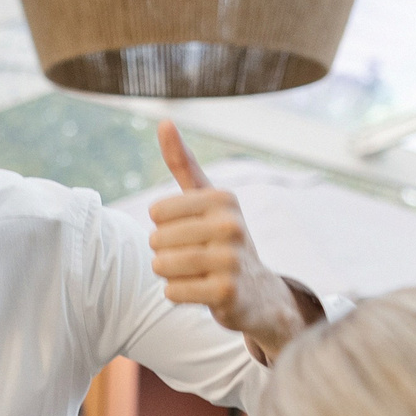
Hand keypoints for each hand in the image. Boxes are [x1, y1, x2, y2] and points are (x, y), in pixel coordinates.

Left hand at [146, 122, 303, 359]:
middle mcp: (231, 226)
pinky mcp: (226, 293)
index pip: (157, 212)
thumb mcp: (207, 199)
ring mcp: (231, 260)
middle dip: (165, 252)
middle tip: (194, 256)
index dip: (164, 226)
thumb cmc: (222, 239)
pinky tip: (200, 290)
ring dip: (169, 273)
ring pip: (161, 266)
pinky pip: (172, 292)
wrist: (258, 292)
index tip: (190, 231)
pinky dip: (177, 294)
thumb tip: (164, 121)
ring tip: (193, 272)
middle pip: (157, 240)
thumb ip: (182, 163)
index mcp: (223, 199)